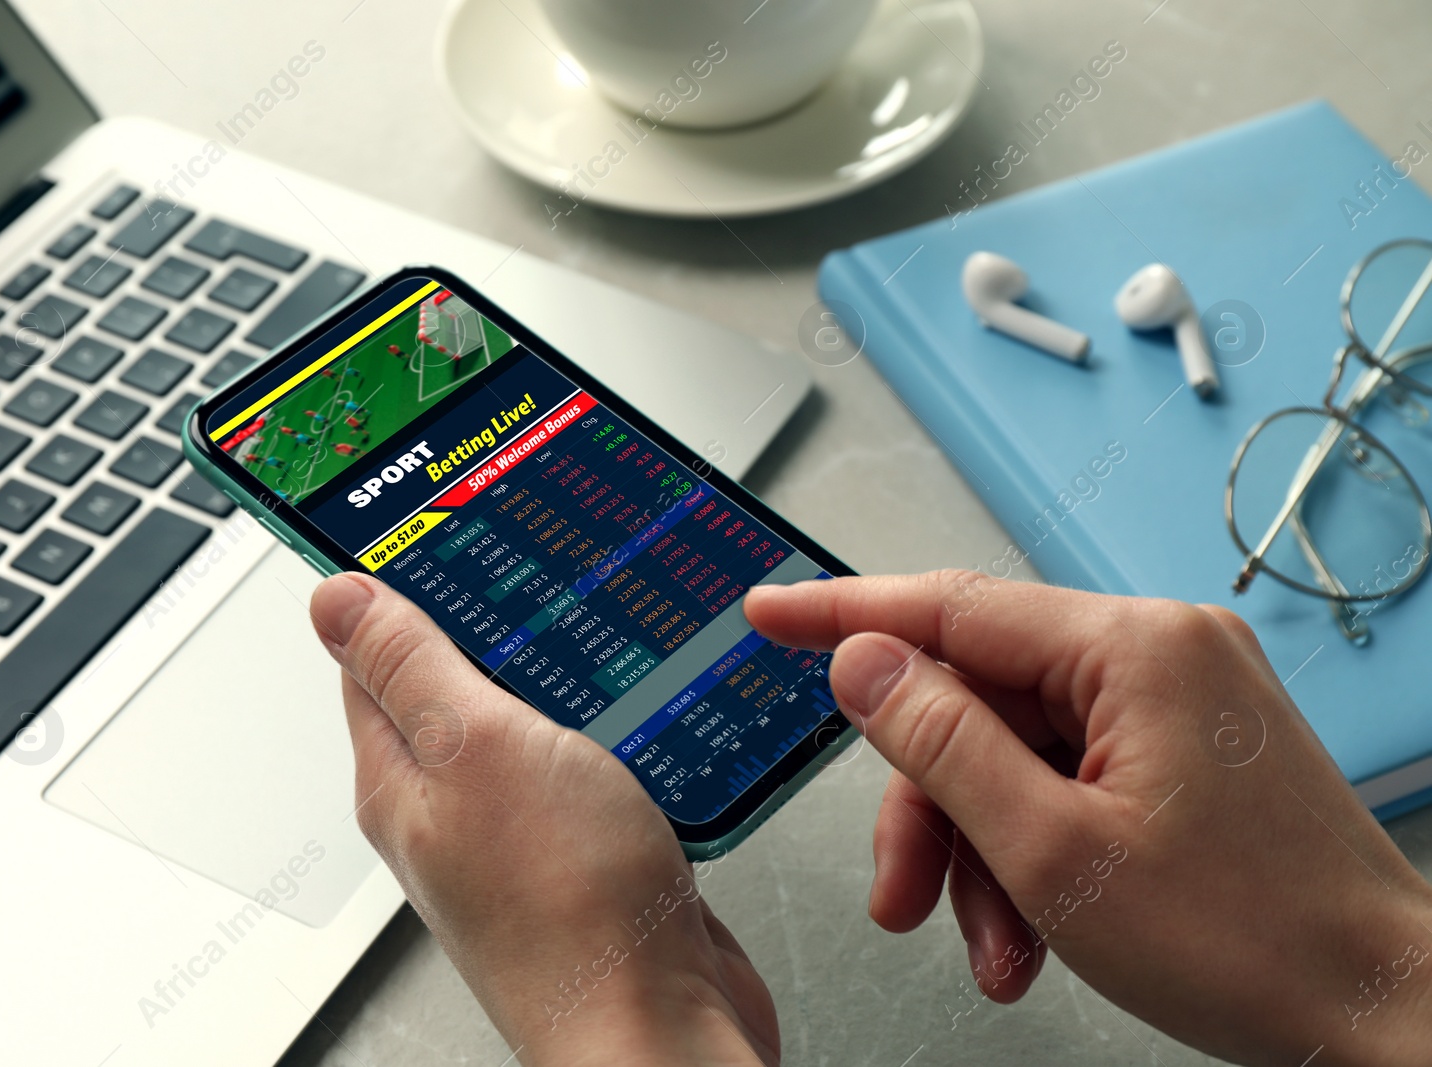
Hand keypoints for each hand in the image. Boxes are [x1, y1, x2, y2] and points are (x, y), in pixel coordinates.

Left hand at [311, 572, 778, 1066]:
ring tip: (592, 614)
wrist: (660, 1027)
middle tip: (531, 555)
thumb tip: (334, 597)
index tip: (428, 520)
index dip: (394, 584)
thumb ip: (411, 667)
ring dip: (561, 670)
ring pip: (531, 719)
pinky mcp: (592, 847)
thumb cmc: (568, 908)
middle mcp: (454, 804)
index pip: (371, 655)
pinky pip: (591, 761)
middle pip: (456, 681)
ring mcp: (525, 828)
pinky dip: (612, 722)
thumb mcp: (477, 746)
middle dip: (492, 618)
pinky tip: (642, 698)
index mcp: (402, 776)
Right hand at [745, 572, 1431, 1066]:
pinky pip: (1069, 774)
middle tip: (902, 894)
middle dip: (930, 806)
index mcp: (1133, 648)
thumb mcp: (1052, 852)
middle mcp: (1160, 651)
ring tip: (991, 946)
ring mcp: (1178, 699)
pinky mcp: (1185, 747)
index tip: (770, 611)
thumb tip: (864, 663)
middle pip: (978, 700)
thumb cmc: (1255, 943)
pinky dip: (1035, 850)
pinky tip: (1032, 933)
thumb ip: (941, 742)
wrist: (1384, 1013)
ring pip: (1017, 750)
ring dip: (982, 850)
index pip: (949, 605)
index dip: (842, 613)